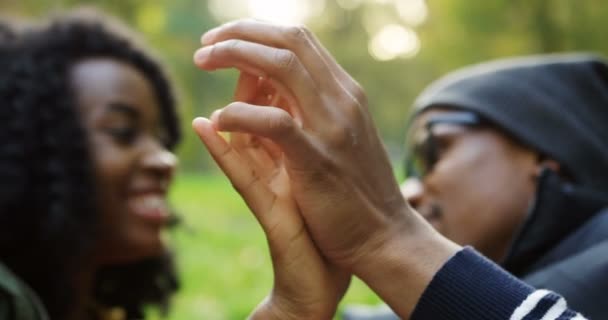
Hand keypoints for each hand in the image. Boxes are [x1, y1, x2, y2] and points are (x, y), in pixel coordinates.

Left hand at [193, 20, 458, 317]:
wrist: (386, 237)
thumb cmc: (357, 192)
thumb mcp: (338, 139)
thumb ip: (309, 111)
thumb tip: (267, 87)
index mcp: (345, 94)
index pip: (299, 41)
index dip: (258, 31)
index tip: (224, 40)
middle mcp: (342, 100)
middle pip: (288, 41)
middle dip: (240, 33)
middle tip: (205, 44)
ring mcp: (332, 127)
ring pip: (281, 66)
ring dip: (235, 55)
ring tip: (203, 62)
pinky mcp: (316, 160)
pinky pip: (273, 122)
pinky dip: (240, 114)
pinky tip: (218, 119)